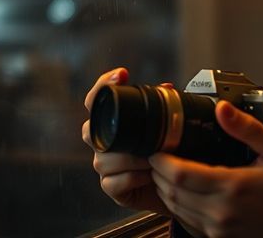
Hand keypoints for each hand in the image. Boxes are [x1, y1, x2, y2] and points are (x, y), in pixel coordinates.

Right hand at [82, 68, 168, 213]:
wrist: (173, 186)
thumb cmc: (165, 154)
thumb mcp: (165, 129)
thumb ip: (162, 109)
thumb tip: (167, 87)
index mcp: (114, 124)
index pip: (96, 101)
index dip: (103, 85)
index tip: (121, 74)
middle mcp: (104, 144)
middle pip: (88, 131)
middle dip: (109, 128)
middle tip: (137, 131)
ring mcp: (105, 167)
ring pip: (104, 159)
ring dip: (132, 158)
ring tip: (155, 157)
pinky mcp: (111, 188)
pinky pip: (114, 181)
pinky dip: (133, 177)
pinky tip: (149, 174)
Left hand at [150, 100, 262, 237]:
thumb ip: (248, 129)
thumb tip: (222, 108)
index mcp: (233, 186)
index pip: (181, 174)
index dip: (162, 161)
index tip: (157, 148)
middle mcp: (222, 212)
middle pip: (173, 193)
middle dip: (160, 174)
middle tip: (158, 156)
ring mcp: (220, 230)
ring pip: (177, 210)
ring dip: (167, 191)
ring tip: (167, 171)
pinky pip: (189, 224)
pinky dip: (180, 207)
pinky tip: (186, 193)